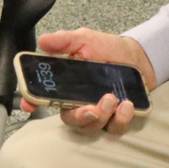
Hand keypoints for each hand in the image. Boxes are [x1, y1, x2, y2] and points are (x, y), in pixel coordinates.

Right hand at [23, 28, 156, 135]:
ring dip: (102, 116)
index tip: (29, 105)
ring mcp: (99, 112)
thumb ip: (65, 40)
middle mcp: (80, 101)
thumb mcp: (86, 40)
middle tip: (91, 109)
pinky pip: (115, 128)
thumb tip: (43, 41)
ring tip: (112, 98)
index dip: (33, 102)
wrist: (139, 55)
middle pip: (70, 119)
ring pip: (92, 127)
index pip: (45, 96)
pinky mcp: (117, 118)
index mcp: (67, 84)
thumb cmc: (109, 48)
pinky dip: (121, 119)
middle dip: (79, 117)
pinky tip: (127, 105)